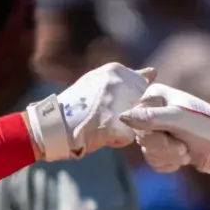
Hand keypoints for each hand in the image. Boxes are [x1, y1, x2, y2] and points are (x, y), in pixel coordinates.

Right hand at [24, 64, 154, 161]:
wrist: (54, 124)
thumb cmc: (76, 103)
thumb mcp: (100, 81)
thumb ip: (128, 77)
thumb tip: (154, 72)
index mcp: (116, 70)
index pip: (141, 87)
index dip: (130, 100)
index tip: (112, 105)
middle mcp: (120, 83)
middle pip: (140, 105)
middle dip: (129, 114)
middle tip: (106, 117)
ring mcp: (119, 102)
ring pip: (136, 120)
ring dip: (123, 126)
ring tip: (101, 124)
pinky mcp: (117, 123)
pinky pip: (128, 137)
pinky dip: (116, 140)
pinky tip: (100, 135)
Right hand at [118, 84, 209, 175]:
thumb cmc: (205, 125)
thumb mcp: (177, 118)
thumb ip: (150, 117)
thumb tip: (122, 117)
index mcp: (154, 97)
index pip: (134, 119)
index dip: (150, 134)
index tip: (168, 135)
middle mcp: (152, 111)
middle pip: (141, 138)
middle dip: (163, 148)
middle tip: (182, 147)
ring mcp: (158, 129)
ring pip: (147, 151)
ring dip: (168, 157)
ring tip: (186, 152)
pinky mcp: (164, 146)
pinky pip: (153, 160)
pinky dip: (168, 163)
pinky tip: (183, 158)